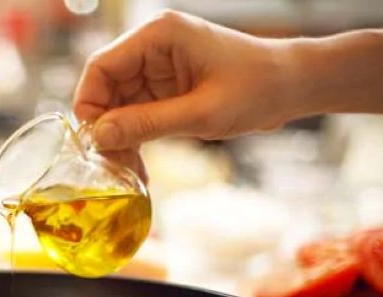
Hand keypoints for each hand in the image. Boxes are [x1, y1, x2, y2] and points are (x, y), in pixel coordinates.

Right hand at [73, 10, 296, 150]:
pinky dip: (135, 139)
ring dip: (119, 139)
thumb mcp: (200, 113)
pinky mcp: (166, 88)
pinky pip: (136, 114)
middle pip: (105, 88)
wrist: (293, 86)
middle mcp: (152, 47)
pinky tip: (139, 167)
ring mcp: (158, 68)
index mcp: (158, 36)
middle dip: (105, 128)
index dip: (89, 104)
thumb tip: (99, 136)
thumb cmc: (257, 88)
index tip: (92, 141)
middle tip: (110, 166)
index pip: (100, 66)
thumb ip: (147, 123)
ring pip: (117, 106)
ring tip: (127, 173)